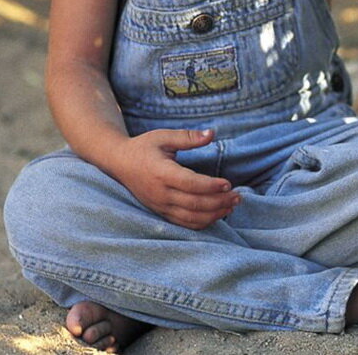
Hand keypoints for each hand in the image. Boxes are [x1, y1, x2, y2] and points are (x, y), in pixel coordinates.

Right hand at [110, 129, 240, 228]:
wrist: (119, 163)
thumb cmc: (144, 147)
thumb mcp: (164, 137)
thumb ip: (188, 137)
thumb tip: (212, 133)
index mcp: (161, 172)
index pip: (190, 183)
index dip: (211, 186)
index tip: (228, 184)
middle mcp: (160, 193)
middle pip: (194, 203)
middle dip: (219, 202)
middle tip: (238, 196)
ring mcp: (160, 205)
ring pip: (191, 217)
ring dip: (214, 214)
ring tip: (232, 206)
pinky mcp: (161, 212)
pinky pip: (184, 223)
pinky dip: (202, 222)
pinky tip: (218, 214)